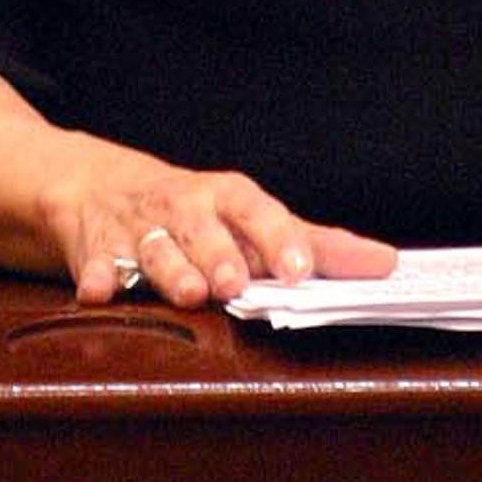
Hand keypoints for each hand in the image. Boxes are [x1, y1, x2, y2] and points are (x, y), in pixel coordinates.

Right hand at [52, 134, 397, 308]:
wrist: (100, 187)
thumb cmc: (199, 215)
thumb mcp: (253, 221)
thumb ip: (318, 246)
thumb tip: (388, 266)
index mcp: (229, 199)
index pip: (260, 213)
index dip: (280, 240)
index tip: (300, 271)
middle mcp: (185, 208)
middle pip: (205, 228)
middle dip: (220, 254)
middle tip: (236, 284)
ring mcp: (138, 227)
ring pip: (154, 247)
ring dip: (171, 269)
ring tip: (189, 293)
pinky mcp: (95, 246)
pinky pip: (93, 262)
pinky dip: (95, 276)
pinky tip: (98, 294)